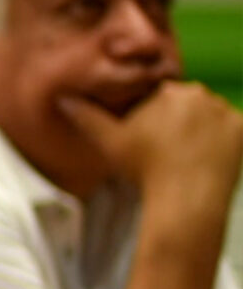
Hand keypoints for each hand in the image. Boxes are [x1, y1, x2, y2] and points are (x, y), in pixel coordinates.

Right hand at [59, 82, 242, 215]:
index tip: (148, 140)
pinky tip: (206, 159)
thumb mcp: (108, 142)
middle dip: (178, 122)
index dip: (152, 119)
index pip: (159, 98)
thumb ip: (86, 116)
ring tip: (186, 158)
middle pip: (186, 104)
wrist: (185, 197)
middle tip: (166, 152)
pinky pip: (232, 130)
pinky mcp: (242, 128)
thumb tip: (62, 98)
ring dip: (201, 131)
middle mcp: (199, 93)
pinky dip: (222, 141)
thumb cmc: (144, 169)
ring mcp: (224, 110)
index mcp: (167, 91)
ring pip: (209, 116)